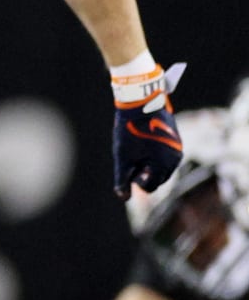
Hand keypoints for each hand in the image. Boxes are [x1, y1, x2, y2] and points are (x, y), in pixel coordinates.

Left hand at [112, 60, 184, 197]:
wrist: (140, 102)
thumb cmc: (130, 131)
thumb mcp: (122, 157)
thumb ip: (122, 179)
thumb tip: (123, 198)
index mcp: (165, 164)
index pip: (151, 186)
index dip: (135, 181)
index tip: (128, 167)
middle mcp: (176, 158)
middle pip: (158, 178)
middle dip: (143, 173)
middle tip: (131, 157)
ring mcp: (177, 147)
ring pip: (161, 166)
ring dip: (148, 164)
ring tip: (136, 150)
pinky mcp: (174, 139)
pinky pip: (164, 155)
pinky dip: (153, 155)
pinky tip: (142, 143)